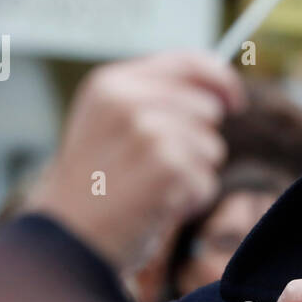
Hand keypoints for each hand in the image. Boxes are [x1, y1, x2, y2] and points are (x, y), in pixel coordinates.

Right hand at [25, 50, 244, 271]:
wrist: (66, 240)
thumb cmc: (93, 187)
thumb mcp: (109, 124)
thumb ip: (155, 100)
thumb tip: (219, 94)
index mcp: (111, 84)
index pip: (188, 62)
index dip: (221, 80)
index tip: (235, 101)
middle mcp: (128, 101)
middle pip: (208, 109)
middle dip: (197, 142)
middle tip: (156, 169)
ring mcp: (148, 132)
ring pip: (212, 147)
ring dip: (192, 176)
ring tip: (150, 190)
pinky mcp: (167, 167)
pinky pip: (207, 181)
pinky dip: (190, 201)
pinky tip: (155, 208)